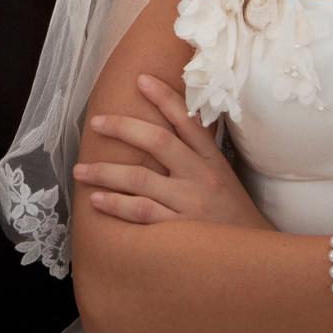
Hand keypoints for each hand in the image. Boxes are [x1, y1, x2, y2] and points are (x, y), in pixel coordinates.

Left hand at [74, 73, 273, 230]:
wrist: (252, 253)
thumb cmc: (232, 213)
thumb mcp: (223, 176)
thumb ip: (199, 153)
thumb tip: (173, 126)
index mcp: (212, 159)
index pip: (187, 119)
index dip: (164, 98)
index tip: (142, 79)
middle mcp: (200, 176)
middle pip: (158, 142)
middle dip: (124, 128)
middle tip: (97, 122)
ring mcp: (189, 203)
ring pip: (142, 179)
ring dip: (107, 172)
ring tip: (81, 169)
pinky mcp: (179, 231)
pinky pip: (142, 213)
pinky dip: (117, 206)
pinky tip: (97, 201)